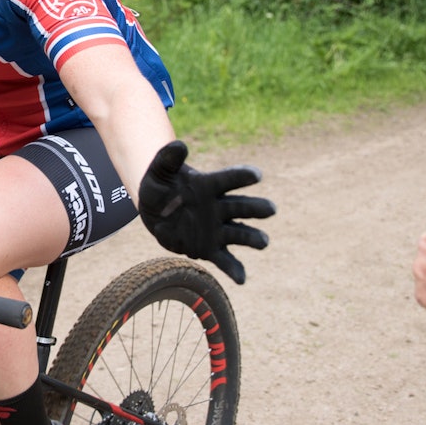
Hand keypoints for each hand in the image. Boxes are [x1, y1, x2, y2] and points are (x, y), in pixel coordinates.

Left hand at [138, 141, 274, 283]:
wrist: (154, 210)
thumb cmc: (160, 185)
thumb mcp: (158, 170)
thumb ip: (168, 158)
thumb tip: (178, 144)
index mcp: (209, 185)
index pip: (229, 179)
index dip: (242, 176)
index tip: (257, 174)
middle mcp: (219, 207)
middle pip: (241, 206)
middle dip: (256, 208)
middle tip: (271, 209)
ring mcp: (217, 229)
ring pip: (240, 233)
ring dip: (253, 238)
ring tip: (264, 242)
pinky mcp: (210, 248)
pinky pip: (225, 260)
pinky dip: (234, 270)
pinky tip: (242, 280)